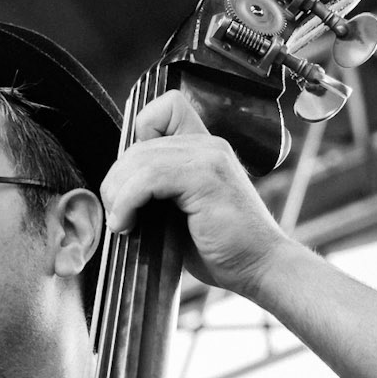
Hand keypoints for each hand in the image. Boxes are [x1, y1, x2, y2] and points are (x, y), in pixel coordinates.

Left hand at [99, 90, 295, 299]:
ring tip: (121, 222)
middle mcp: (208, 145)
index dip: (136, 139)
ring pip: (139, 158)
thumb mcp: (184, 215)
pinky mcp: (205, 177)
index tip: (129, 183)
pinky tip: (127, 224)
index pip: (164, 111)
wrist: (260, 267)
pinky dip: (127, 201)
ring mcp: (208, 157)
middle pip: (139, 142)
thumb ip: (159, 194)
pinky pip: (149, 177)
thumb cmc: (223, 249)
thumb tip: (116, 194)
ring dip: (118, 193)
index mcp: (204, 148)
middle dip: (116, 180)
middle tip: (118, 214)